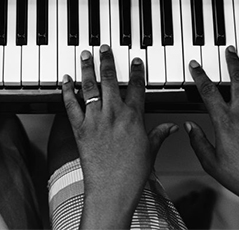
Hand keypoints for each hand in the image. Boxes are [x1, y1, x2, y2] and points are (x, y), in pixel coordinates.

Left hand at [61, 45, 175, 227]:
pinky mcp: (79, 129)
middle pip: (110, 80)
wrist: (111, 190)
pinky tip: (66, 79)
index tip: (135, 60)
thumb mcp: (151, 151)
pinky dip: (67, 91)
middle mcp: (114, 114)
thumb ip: (160, 134)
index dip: (137, 71)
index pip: (137, 87)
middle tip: (104, 47)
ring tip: (85, 54)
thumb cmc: (132, 174)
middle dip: (107, 60)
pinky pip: (70, 105)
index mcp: (134, 118)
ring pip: (89, 87)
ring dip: (87, 68)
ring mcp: (95, 120)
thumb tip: (172, 127)